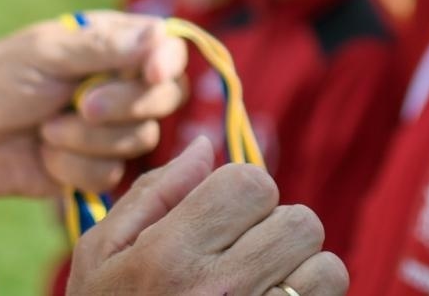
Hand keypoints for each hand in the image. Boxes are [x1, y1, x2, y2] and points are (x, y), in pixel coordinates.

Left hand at [0, 11, 187, 199]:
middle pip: (165, 98)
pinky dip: (72, 166)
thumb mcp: (47, 55)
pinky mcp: (92, 167)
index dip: (167, 64)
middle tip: (82, 105)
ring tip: (45, 130)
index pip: (167, 50)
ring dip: (87, 139)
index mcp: (113, 45)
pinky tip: (43, 154)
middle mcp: (120, 84)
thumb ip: (105, 48)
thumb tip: (162, 34)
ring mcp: (108, 128)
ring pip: (139, 140)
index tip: (151, 75)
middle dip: (124, 106)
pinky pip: (110, 173)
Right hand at [68, 139, 348, 295]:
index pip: (250, 182)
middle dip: (273, 232)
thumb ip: (152, 194)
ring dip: (300, 271)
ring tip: (262, 288)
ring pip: (325, 265)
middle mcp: (218, 291)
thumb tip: (204, 147)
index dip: (241, 193)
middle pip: (296, 220)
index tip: (224, 219)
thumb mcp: (103, 258)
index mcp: (168, 256)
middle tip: (243, 257)